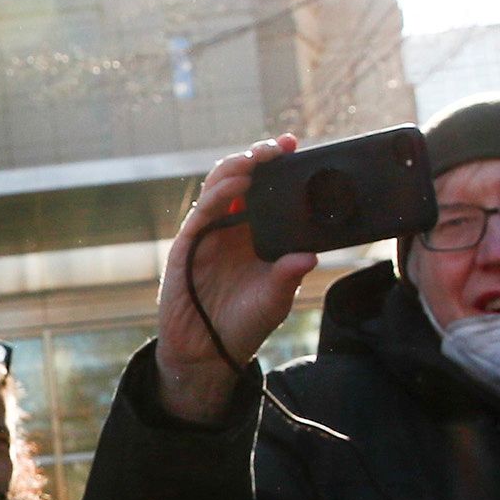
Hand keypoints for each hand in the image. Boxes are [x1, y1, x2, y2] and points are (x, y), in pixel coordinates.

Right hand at [155, 137, 316, 425]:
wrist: (207, 352)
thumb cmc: (244, 325)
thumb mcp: (275, 301)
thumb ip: (288, 277)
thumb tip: (310, 255)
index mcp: (257, 234)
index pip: (268, 190)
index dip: (279, 166)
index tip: (296, 147)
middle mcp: (234, 227)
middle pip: (243, 179)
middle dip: (259, 158)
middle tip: (279, 147)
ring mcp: (210, 232)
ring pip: (220, 186)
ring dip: (237, 167)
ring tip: (257, 160)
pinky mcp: (189, 243)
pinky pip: (203, 210)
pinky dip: (218, 193)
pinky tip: (236, 183)